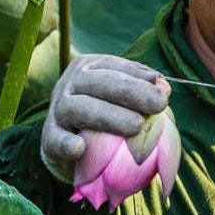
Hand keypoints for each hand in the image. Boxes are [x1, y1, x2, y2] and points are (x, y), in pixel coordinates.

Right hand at [40, 55, 170, 182]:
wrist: (70, 147)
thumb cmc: (106, 120)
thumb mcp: (122, 101)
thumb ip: (142, 94)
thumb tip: (165, 88)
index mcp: (89, 69)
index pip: (114, 66)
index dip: (139, 76)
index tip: (164, 91)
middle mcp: (70, 84)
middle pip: (98, 82)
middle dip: (131, 92)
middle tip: (158, 105)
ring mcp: (57, 111)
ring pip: (80, 108)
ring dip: (109, 116)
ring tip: (136, 126)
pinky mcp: (50, 139)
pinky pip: (57, 141)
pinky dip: (67, 143)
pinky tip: (79, 148)